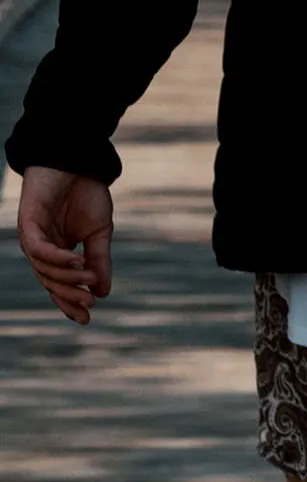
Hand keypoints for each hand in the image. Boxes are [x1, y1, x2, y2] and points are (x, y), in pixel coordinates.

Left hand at [16, 166, 112, 323]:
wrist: (78, 163)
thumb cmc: (86, 195)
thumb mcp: (100, 233)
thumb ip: (99, 261)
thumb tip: (104, 291)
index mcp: (57, 253)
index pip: (59, 285)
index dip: (71, 302)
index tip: (87, 318)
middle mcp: (41, 249)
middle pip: (49, 282)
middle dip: (68, 296)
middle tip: (89, 305)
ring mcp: (33, 237)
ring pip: (43, 269)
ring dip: (66, 278)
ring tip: (89, 279)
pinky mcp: (28, 223)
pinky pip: (39, 249)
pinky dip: (57, 258)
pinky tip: (77, 261)